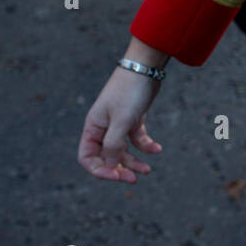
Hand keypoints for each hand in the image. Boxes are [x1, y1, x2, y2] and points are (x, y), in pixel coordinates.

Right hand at [78, 63, 163, 182]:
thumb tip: (110, 167)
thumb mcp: (122, 121)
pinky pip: (136, 138)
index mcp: (93, 127)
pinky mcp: (133, 118)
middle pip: (106, 157)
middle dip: (120, 169)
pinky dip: (146, 145)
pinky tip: (157, 149)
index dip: (100, 170)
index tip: (118, 176)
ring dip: (134, 161)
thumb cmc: (130, 92)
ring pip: (123, 150)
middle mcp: (103, 127)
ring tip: (148, 169)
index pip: (88, 158)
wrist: (146, 67)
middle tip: (135, 178)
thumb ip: (114, 146)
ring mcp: (118, 123)